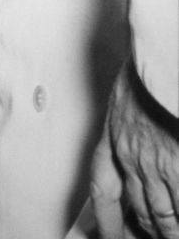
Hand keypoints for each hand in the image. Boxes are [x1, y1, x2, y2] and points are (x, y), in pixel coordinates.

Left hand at [91, 62, 178, 238]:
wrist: (157, 55)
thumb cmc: (143, 69)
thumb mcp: (124, 98)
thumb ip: (126, 127)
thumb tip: (136, 144)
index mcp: (115, 137)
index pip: (103, 188)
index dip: (106, 219)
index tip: (106, 234)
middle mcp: (132, 157)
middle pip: (138, 208)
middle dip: (147, 228)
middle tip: (151, 235)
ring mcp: (158, 165)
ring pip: (164, 216)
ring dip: (170, 230)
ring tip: (173, 234)